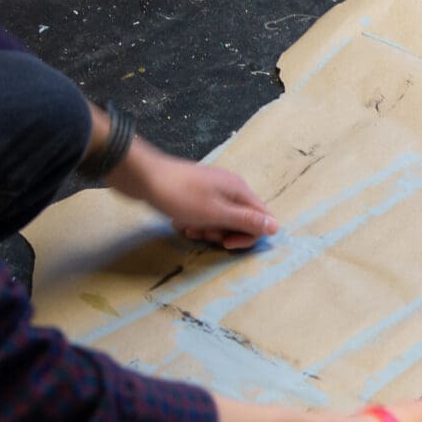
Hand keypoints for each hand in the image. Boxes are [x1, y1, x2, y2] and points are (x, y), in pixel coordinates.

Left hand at [116, 143, 276, 248]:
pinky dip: (196, 222)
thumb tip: (276, 227)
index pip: (261, 218)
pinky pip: (206, 214)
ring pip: (221, 219)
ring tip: (188, 228)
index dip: (248, 236)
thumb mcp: (215, 213)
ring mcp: (213, 189)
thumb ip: (246, 220)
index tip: (226, 244)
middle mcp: (231, 188)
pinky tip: (181, 222)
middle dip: (223, 233)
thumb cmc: (180, 196)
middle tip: (202, 234)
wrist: (144, 176)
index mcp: (239, 190)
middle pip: (241, 219)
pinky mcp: (197, 193)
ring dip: (207, 230)